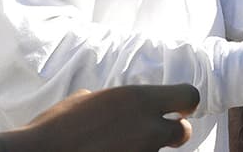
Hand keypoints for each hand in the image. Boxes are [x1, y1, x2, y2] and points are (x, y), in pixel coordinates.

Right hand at [17, 84, 199, 150]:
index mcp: (138, 99)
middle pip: (183, 132)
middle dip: (172, 134)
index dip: (186, 103)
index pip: (189, 95)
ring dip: (145, 150)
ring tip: (117, 147)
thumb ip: (109, 100)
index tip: (180, 108)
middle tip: (155, 135)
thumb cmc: (53, 128)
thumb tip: (105, 100)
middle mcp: (147, 127)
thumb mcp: (84, 101)